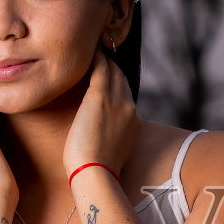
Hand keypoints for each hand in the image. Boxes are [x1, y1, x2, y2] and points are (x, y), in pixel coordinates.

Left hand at [64, 49, 141, 180]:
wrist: (95, 173)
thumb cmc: (95, 169)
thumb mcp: (110, 152)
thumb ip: (110, 138)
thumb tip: (99, 136)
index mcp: (134, 123)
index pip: (126, 96)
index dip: (116, 84)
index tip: (105, 76)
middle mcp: (130, 108)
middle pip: (122, 80)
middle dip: (112, 67)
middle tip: (99, 55)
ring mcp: (118, 101)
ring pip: (114, 71)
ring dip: (104, 59)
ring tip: (93, 50)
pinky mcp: (101, 96)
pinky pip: (101, 68)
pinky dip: (96, 58)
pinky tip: (89, 52)